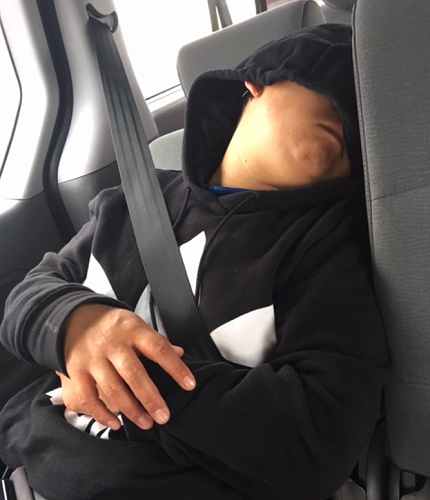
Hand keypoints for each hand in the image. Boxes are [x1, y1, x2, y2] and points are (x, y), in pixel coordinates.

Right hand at [61, 304, 195, 430]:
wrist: (75, 317)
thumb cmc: (112, 325)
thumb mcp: (136, 325)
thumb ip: (156, 341)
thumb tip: (179, 353)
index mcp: (133, 330)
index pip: (159, 349)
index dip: (176, 368)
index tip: (189, 385)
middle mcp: (113, 344)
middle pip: (134, 374)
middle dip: (151, 398)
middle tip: (164, 417)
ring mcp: (93, 358)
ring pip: (112, 388)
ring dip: (131, 410)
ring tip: (146, 423)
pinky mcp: (76, 371)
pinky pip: (88, 397)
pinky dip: (101, 414)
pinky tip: (116, 424)